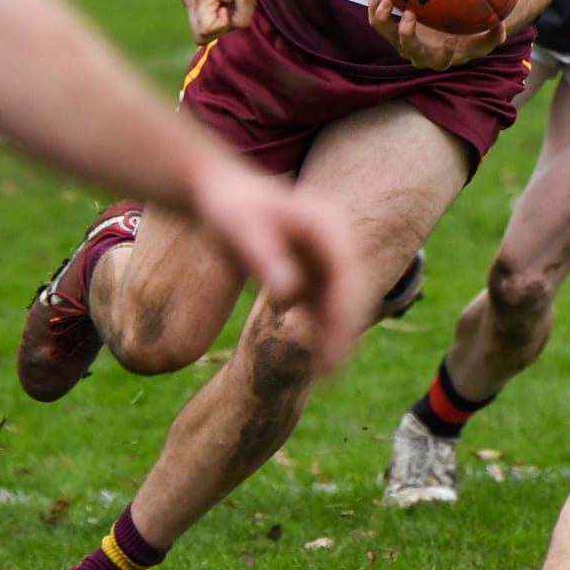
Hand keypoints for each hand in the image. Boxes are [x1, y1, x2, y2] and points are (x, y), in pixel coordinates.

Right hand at [181, 0, 261, 42]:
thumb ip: (241, 20)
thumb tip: (227, 29)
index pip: (205, 33)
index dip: (222, 26)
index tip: (230, 7)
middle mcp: (188, 0)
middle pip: (198, 36)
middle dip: (218, 29)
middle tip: (229, 8)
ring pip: (199, 30)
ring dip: (216, 23)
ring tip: (226, 3)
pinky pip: (201, 20)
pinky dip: (213, 17)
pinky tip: (222, 1)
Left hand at [189, 158, 366, 374]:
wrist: (219, 194)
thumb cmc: (229, 207)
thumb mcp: (241, 228)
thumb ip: (265, 257)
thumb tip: (288, 295)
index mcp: (329, 228)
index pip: (347, 276)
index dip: (344, 313)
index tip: (335, 348)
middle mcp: (335, 243)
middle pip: (350, 293)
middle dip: (343, 333)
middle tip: (329, 374)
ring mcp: (325, 257)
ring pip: (339, 303)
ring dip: (332, 335)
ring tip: (320, 374)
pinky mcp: (311, 269)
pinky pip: (321, 304)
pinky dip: (317, 327)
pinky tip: (304, 351)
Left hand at [367, 0, 505, 70]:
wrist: (448, 33)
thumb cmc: (468, 36)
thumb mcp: (484, 39)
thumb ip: (494, 36)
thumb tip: (501, 24)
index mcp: (442, 58)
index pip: (442, 62)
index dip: (444, 55)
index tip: (449, 44)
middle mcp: (419, 53)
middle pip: (408, 48)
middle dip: (407, 33)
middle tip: (412, 13)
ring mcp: (402, 40)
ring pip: (386, 33)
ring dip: (384, 17)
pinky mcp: (391, 27)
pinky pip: (377, 19)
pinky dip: (376, 5)